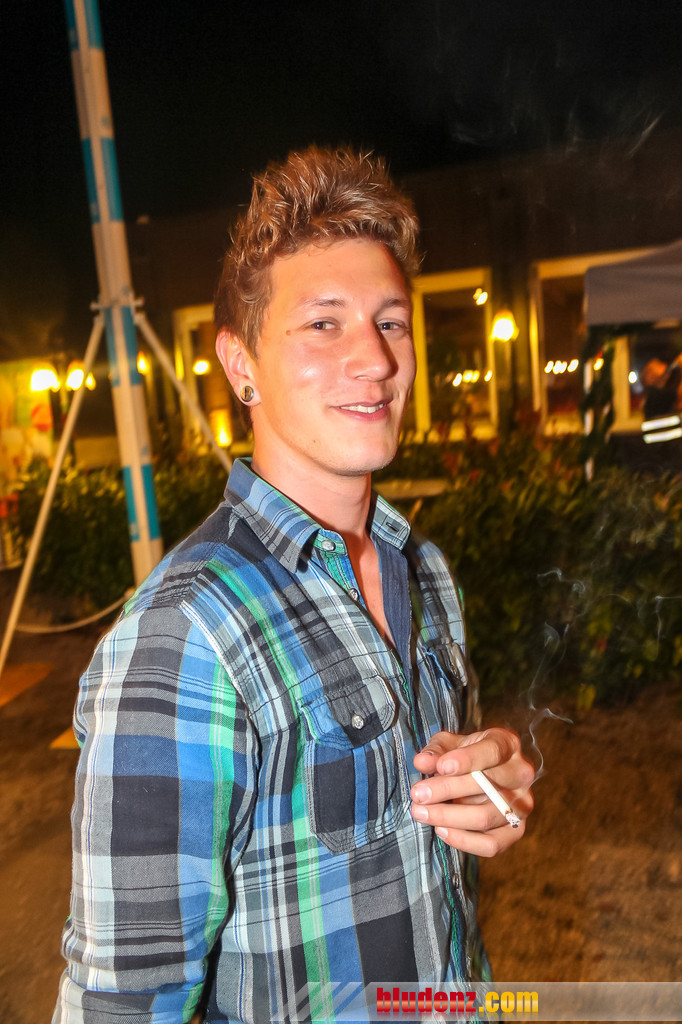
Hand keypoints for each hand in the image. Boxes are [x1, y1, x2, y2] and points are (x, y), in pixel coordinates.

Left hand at [409, 728, 534, 856]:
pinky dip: (463, 840)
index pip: (491, 751)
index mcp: (507, 744)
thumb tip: (421, 762)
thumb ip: (436, 751)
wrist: (483, 775)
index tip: (440, 767)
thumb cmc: (464, 755)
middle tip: (418, 794)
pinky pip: (491, 844)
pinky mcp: (516, 830)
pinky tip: (441, 830)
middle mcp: (521, 774)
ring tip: (421, 813)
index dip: (466, 760)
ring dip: (448, 817)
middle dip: (447, 790)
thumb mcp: (449, 744)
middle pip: (487, 786)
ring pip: (486, 817)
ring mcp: (522, 804)